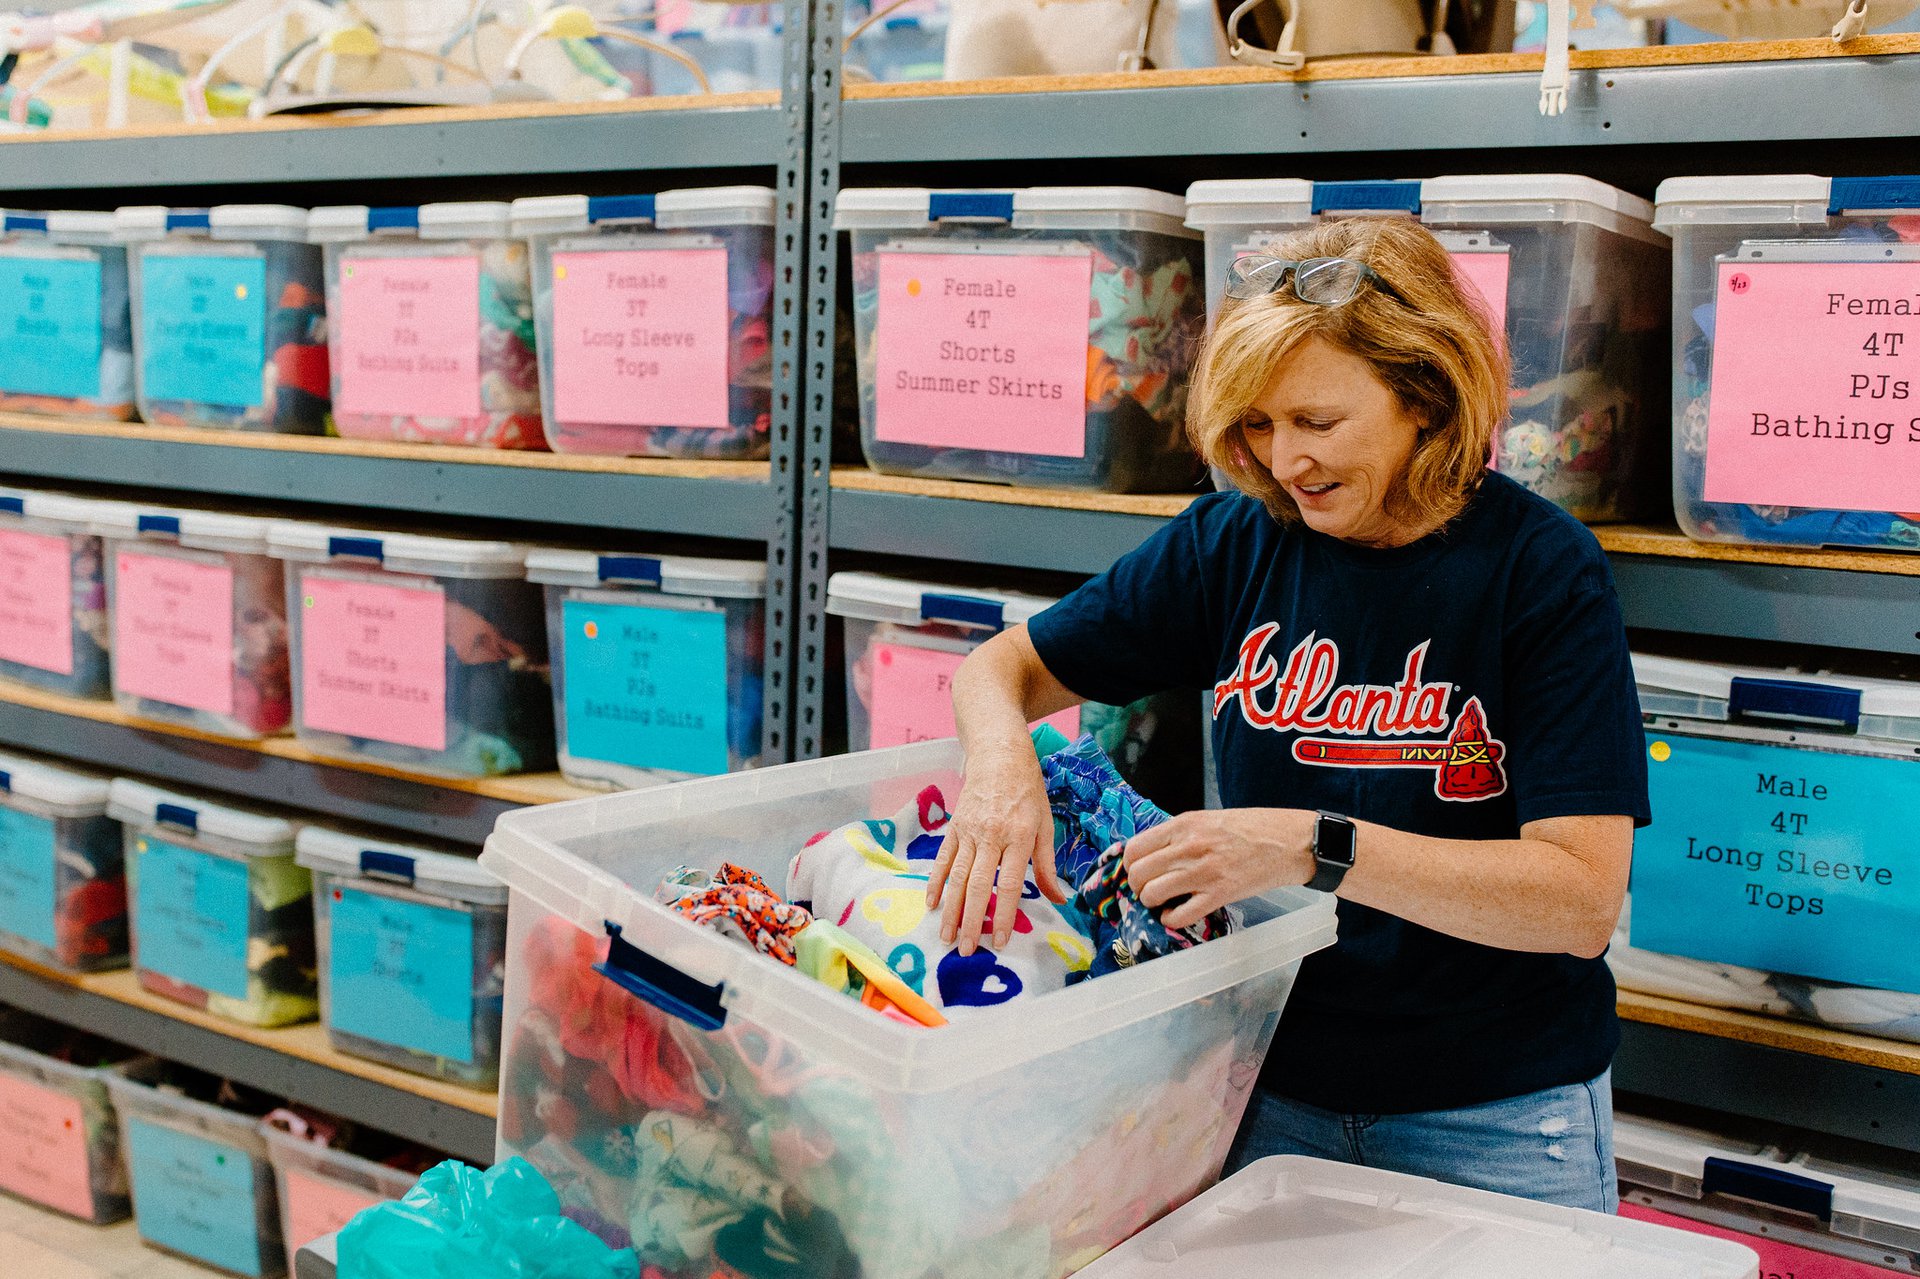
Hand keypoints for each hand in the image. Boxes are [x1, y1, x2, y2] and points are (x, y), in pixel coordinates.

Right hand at [926, 744, 1067, 953]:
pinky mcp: (954, 826)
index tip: (998, 941)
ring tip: (945, 936)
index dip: (1002, 915)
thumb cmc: (1028, 791)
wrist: (999, 755)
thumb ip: (1048, 865)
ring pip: (956, 876)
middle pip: (977, 885)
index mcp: (1019, 836)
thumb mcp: (1046, 824)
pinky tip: (931, 903)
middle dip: (970, 921)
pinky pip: (942, 858)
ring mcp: (969, 831)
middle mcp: (992, 835)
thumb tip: (1059, 900)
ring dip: (950, 909)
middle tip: (965, 950)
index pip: (1008, 884)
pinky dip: (935, 882)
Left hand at [1122, 808, 1316, 930]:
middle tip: (1148, 889)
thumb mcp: (1208, 819)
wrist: (1288, 841)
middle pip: (1138, 873)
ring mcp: (1202, 872)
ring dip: (1152, 903)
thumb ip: (1180, 834)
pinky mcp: (1218, 895)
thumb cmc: (1251, 828)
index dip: (1130, 864)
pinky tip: (1176, 914)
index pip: (1134, 847)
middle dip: (1138, 886)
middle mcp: (1188, 847)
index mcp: (1183, 824)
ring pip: (1152, 894)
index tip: (1137, 871)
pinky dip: (1171, 919)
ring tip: (1162, 902)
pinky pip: (1179, 915)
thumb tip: (1152, 854)